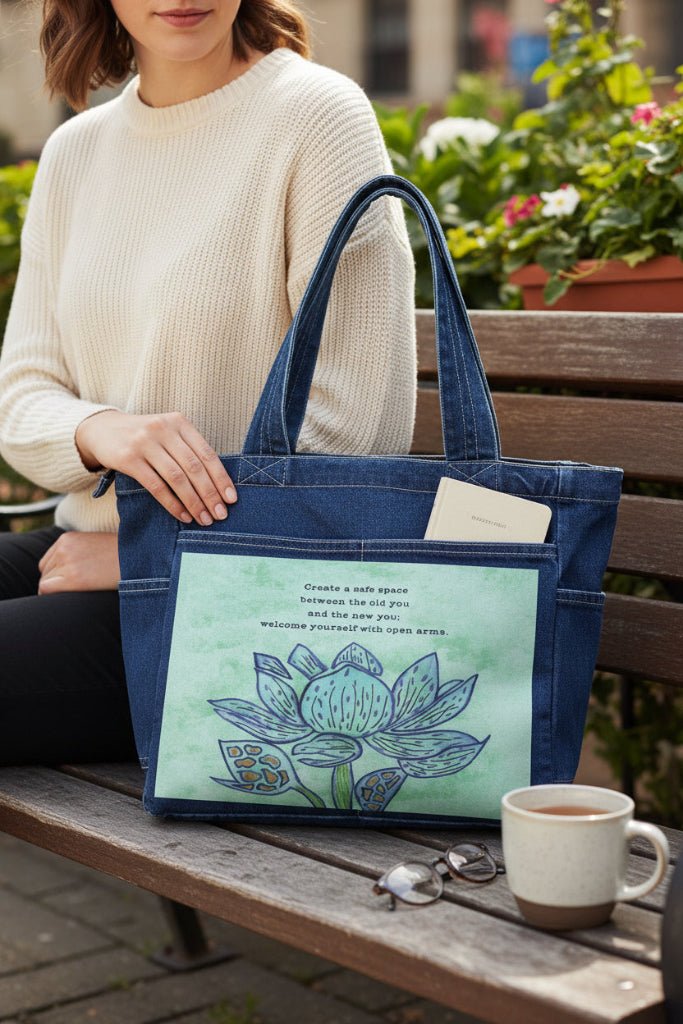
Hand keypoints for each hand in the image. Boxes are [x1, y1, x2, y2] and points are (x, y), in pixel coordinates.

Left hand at [38, 532, 119, 593]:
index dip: (57, 574)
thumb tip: (68, 573)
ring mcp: (67, 561)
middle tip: (76, 591)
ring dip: (57, 590)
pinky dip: (52, 596)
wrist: (142, 559)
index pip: (49, 561)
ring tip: (78, 594)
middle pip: (45, 572)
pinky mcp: (73, 578)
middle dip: (56, 583)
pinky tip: (68, 599)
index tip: (70, 584)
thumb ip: (78, 554)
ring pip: (45, 582)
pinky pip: (46, 589)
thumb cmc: (123, 557)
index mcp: (68, 538)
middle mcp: (64, 547)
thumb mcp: (96, 547)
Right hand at [75, 410, 237, 524]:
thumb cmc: (144, 437)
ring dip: (193, 502)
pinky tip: (183, 515)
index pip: (207, 453)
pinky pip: (156, 486)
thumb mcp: (167, 434)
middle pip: (194, 467)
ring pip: (177, 478)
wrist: (102, 429)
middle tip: (220, 515)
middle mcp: (163, 429)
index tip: (232, 499)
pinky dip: (172, 503)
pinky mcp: (128, 458)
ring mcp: (144, 443)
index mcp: (179, 422)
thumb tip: (217, 485)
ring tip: (204, 519)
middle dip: (210, 494)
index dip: (221, 478)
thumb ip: (188, 451)